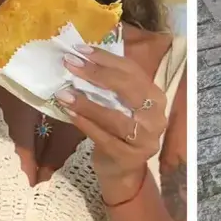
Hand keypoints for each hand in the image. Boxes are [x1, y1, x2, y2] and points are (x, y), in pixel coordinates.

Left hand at [57, 45, 166, 202]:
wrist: (122, 168)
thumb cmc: (119, 129)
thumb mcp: (122, 105)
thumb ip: (111, 85)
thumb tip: (82, 58)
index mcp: (156, 96)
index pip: (133, 71)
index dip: (107, 59)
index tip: (80, 51)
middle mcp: (155, 116)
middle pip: (128, 89)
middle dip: (97, 75)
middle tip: (71, 65)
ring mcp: (145, 138)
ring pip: (115, 116)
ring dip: (87, 103)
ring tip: (64, 93)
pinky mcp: (129, 156)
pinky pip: (104, 137)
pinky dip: (85, 124)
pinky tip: (69, 113)